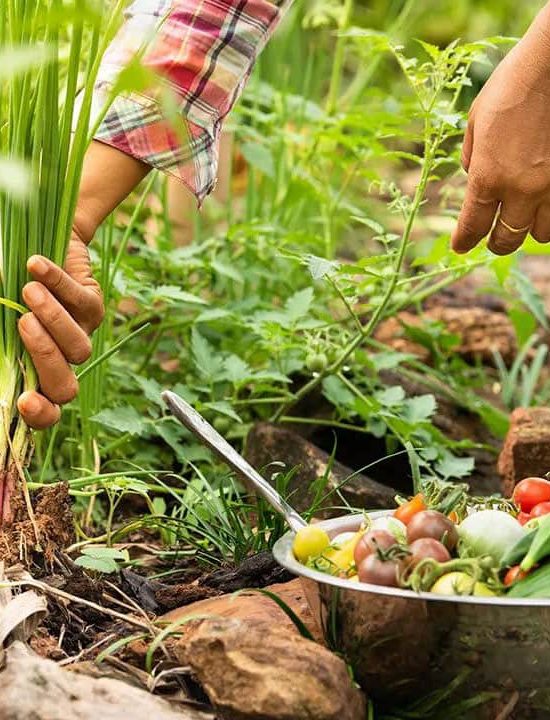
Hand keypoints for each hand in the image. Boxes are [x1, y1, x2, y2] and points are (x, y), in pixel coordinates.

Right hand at [17, 233, 104, 428]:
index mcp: (32, 371)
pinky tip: (36, 265)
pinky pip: (82, 303)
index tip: (24, 401)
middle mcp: (59, 361)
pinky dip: (57, 282)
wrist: (30, 242)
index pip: (43, 411)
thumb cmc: (1, 279)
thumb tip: (3, 318)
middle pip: (64, 388)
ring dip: (54, 320)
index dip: (39, 415)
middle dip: (45, 358)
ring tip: (29, 291)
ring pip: (79, 349)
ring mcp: (79, 336)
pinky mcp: (94, 307)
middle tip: (23, 323)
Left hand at [452, 7, 549, 255]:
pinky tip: (545, 201)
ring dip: (530, 228)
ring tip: (524, 217)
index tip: (461, 246)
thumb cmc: (512, 84)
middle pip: (508, 240)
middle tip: (494, 240)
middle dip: (498, 243)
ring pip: (542, 233)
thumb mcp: (476, 119)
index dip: (464, 241)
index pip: (473, 226)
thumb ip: (472, 156)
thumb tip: (473, 178)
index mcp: (489, 176)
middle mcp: (521, 188)